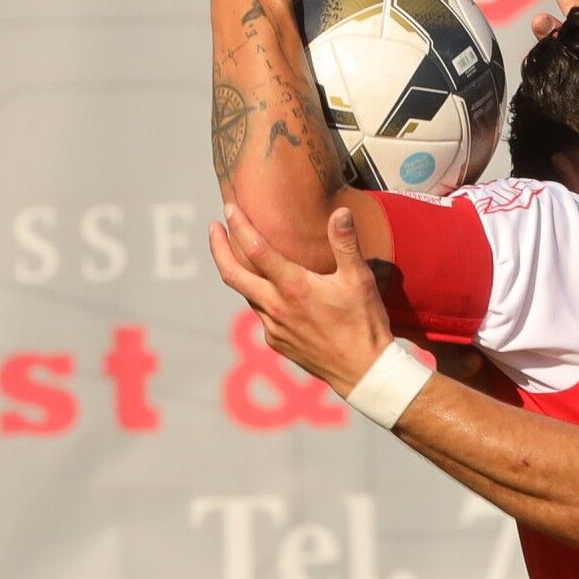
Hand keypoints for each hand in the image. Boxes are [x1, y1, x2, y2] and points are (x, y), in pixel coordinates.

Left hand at [209, 203, 394, 397]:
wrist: (363, 370)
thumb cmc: (364, 323)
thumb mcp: (359, 280)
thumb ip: (345, 244)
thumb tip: (341, 211)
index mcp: (295, 287)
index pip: (256, 250)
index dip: (240, 226)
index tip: (230, 208)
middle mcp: (276, 307)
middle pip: (232, 274)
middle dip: (218, 248)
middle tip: (213, 227)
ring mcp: (273, 327)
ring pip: (247, 293)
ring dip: (240, 271)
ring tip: (240, 254)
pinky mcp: (277, 342)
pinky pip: (262, 314)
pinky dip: (261, 296)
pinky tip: (274, 291)